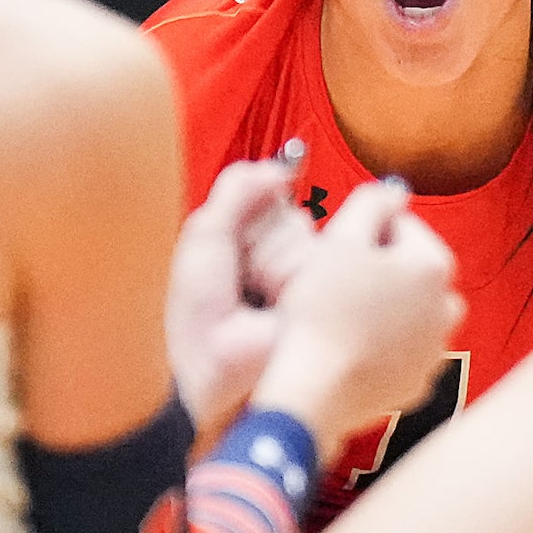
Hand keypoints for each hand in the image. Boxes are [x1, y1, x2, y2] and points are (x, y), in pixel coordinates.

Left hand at [164, 157, 311, 440]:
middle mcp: (291, 258)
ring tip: (255, 297)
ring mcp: (312, 278)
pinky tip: (275, 307)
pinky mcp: (331, 294)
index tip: (231, 254)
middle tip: (241, 280)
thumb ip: (238, 188)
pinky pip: (313, 255)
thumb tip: (279, 167)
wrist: (207, 365)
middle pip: (288, 211)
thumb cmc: (201, 314)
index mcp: (262, 242)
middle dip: (255, 240)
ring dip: (267, 261)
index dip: (249, 215)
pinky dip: (284, 277)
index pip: (273, 196)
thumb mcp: (205, 234)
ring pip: (300, 231)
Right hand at [249, 179, 462, 447]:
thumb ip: (372, 202)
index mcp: (433, 266)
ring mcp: (435, 350)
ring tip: (342, 317)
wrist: (316, 387)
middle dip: (380, 270)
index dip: (364, 231)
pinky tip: (350, 348)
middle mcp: (447, 308)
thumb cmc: (323, 309)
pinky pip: (401, 352)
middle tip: (337, 283)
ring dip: (383, 308)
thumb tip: (394, 191)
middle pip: (410, 271)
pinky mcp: (418, 384)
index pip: (403, 226)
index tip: (336, 249)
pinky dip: (382, 347)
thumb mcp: (342, 238)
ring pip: (408, 313)